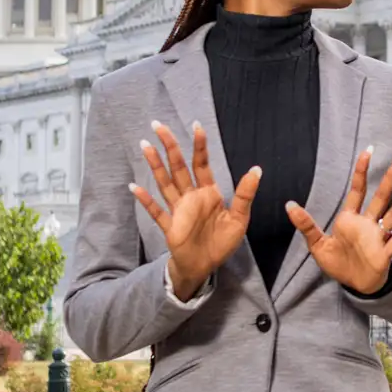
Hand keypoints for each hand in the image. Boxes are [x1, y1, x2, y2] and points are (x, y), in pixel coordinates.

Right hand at [130, 121, 262, 297]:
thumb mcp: (239, 218)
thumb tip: (256, 170)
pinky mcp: (170, 226)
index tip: (196, 126)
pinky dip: (146, 200)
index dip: (199, 146)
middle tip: (158, 125)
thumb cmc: (222, 242)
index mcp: (208, 193)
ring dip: (155, 165)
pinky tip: (134, 187)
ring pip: (165, 182)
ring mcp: (178, 210)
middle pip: (178, 166)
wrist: (205, 266)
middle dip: (170, 146)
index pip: (201, 164)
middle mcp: (191, 197)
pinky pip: (156, 211)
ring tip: (145, 145)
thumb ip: (245, 195)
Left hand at [287, 149, 391, 294]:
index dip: (362, 170)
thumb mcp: (317, 244)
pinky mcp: (385, 252)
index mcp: (350, 219)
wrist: (353, 285)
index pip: (358, 189)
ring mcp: (378, 236)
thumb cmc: (337, 263)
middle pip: (382, 195)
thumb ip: (306, 224)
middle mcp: (368, 223)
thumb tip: (289, 205)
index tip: (369, 151)